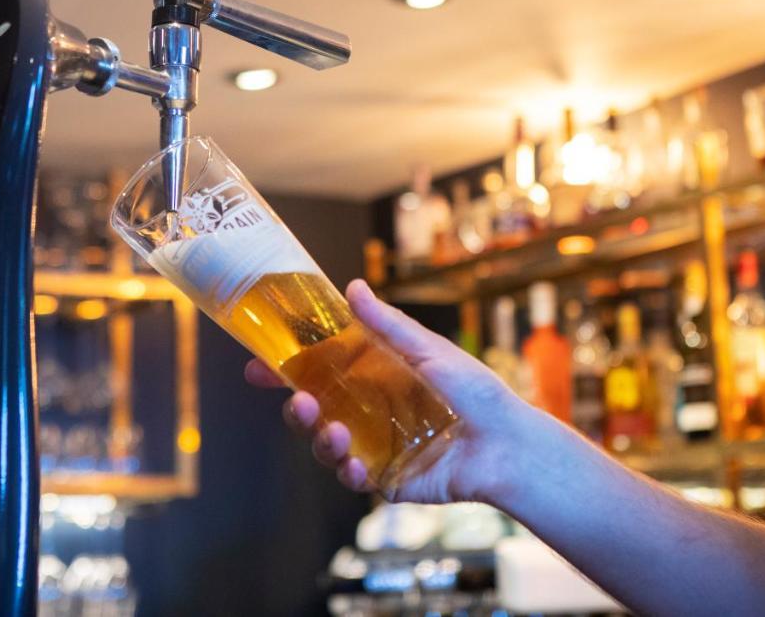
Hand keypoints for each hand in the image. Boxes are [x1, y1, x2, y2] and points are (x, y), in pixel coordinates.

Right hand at [244, 279, 533, 504]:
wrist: (508, 444)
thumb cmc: (476, 392)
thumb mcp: (430, 351)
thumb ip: (389, 326)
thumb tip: (353, 286)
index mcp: (370, 378)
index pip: (316, 372)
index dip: (284, 370)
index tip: (256, 365)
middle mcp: (364, 412)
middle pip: (312, 411)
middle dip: (294, 408)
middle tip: (296, 401)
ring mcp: (372, 447)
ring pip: (326, 446)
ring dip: (320, 439)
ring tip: (336, 432)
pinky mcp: (385, 478)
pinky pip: (353, 477)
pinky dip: (347, 470)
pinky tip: (353, 463)